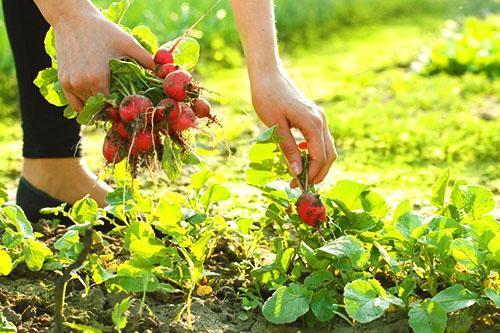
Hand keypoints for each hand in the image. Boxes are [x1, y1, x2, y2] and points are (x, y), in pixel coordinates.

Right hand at [53, 10, 153, 111]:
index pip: (113, 106)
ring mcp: (70, 84)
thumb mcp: (128, 43)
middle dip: (113, 109)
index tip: (131, 106)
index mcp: (97, 78)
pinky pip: (76, 105)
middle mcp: (82, 84)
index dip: (123, 108)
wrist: (72, 19)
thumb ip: (146, 59)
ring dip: (100, 108)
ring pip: (89, 108)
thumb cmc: (102, 30)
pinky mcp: (63, 82)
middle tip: (124, 106)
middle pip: (102, 109)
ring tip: (112, 102)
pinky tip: (97, 101)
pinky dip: (86, 106)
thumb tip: (163, 73)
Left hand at [250, 70, 336, 186]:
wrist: (267, 75)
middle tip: (300, 185)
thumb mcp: (276, 126)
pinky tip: (299, 157)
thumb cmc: (267, 97)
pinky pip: (320, 140)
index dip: (310, 175)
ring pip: (327, 148)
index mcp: (313, 123)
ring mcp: (319, 118)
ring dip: (317, 164)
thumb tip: (297, 172)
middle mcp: (321, 121)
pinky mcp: (314, 116)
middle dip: (318, 173)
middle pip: (329, 155)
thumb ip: (289, 149)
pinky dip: (314, 152)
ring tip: (300, 175)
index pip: (319, 157)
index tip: (296, 186)